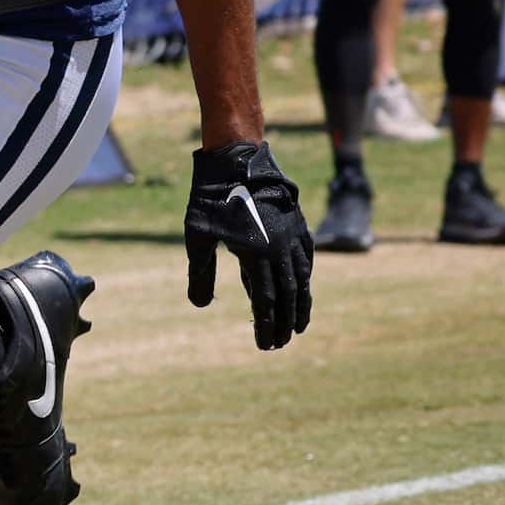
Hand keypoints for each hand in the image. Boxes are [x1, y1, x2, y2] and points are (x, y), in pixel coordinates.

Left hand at [185, 141, 313, 351]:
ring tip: (298, 326)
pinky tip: (303, 289)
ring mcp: (292, 236)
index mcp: (255, 254)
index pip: (264, 301)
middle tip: (280, 344)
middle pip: (286, 295)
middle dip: (284, 322)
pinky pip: (307, 258)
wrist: (236, 160)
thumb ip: (200, 271)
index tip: (265, 345)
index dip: (266, 325)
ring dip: (301, 305)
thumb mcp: (197, 235)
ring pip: (302, 279)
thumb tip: (199, 305)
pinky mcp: (297, 224)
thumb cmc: (210, 197)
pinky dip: (306, 278)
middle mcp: (279, 248)